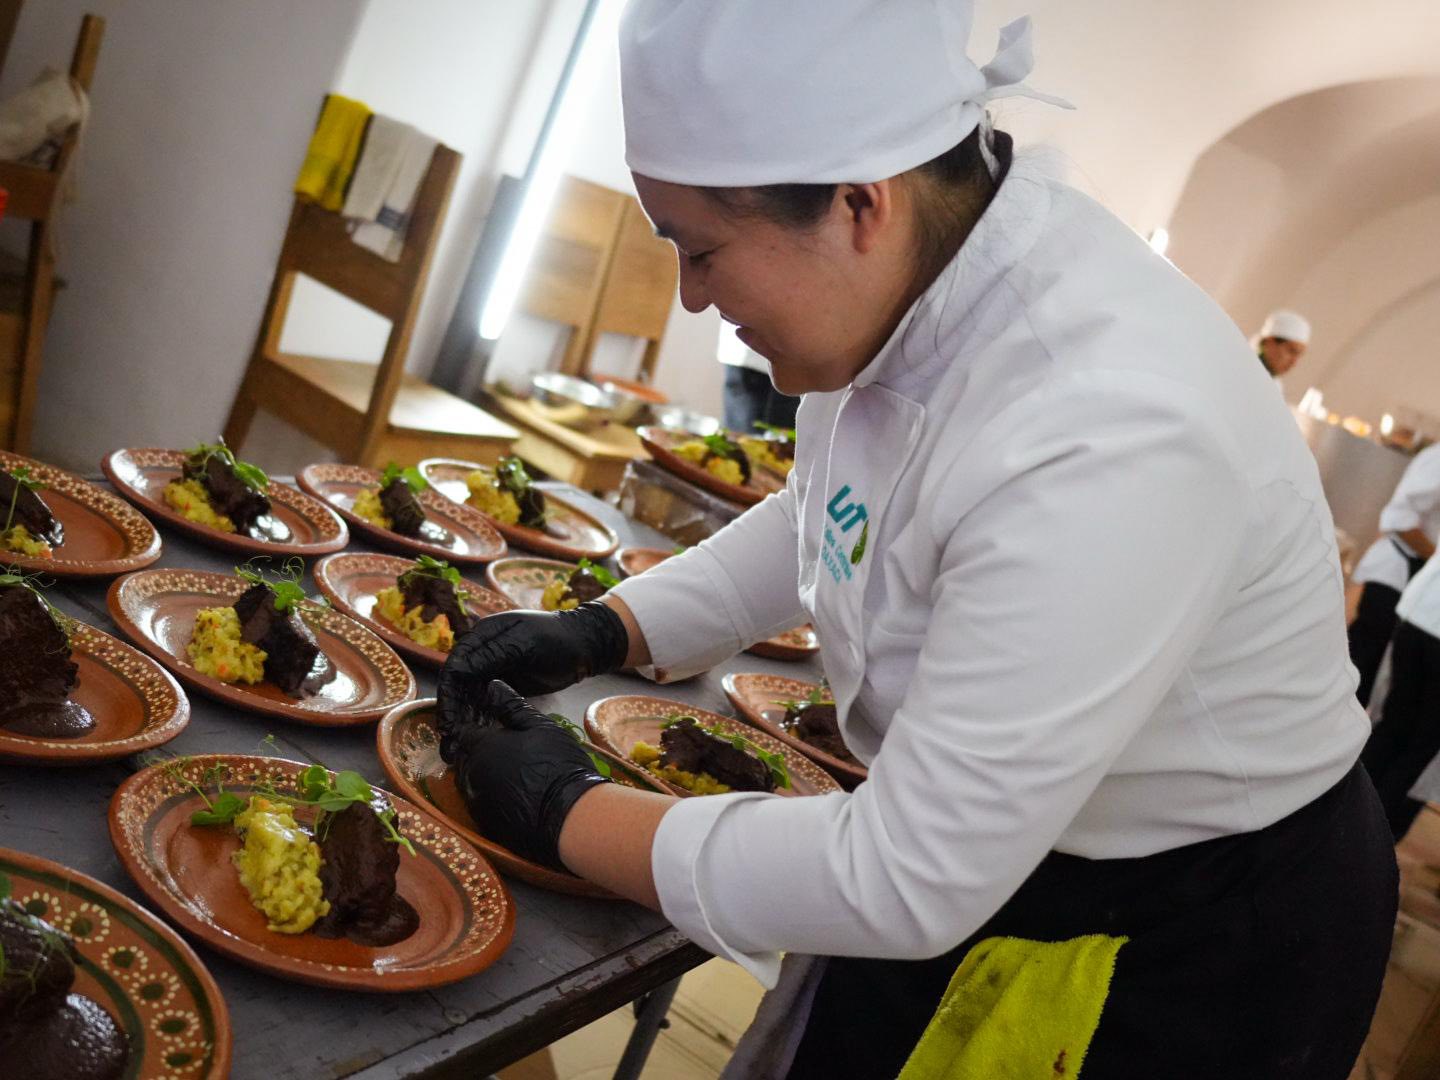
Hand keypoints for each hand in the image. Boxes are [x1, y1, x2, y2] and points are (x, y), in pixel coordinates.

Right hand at [436, 602, 627, 756]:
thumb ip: (492, 655)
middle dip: (452, 710)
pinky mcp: (503, 685)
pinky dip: (478, 720)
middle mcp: (482, 651)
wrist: (584, 647)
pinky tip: (473, 740)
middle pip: (458, 683)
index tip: (447, 718)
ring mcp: (492, 669)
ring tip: (455, 746)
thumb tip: (457, 669)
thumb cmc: (557, 640)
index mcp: (484, 635)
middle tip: (448, 738)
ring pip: (469, 696)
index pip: (456, 664)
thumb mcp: (525, 644)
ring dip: (462, 719)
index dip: (449, 691)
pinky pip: (484, 704)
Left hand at [445, 680, 610, 870]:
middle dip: (474, 751)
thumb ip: (512, 706)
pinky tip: (509, 794)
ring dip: (479, 774)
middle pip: (462, 758)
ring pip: (468, 782)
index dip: (474, 728)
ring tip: (505, 771)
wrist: (569, 816)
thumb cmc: (557, 764)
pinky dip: (487, 796)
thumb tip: (492, 686)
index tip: (488, 728)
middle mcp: (470, 775)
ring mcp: (476, 803)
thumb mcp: (539, 727)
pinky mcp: (486, 825)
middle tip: (498, 749)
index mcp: (480, 747)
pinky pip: (478, 805)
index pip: (463, 733)